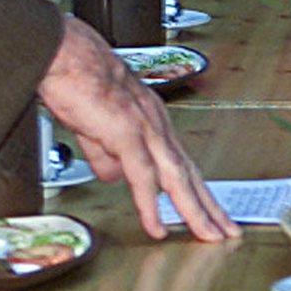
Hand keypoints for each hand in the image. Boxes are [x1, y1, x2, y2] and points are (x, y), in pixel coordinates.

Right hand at [37, 17, 237, 241]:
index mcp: (152, 120)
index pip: (181, 162)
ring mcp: (145, 128)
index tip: (210, 211)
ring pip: (176, 177)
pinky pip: (143, 176)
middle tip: (227, 231)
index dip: (197, 189)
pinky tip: (158, 227)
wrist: (63, 54)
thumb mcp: (94, 126)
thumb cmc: (76, 79)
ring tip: (208, 235)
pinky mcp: (126, 133)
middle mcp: (156, 123)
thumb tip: (115, 177)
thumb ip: (106, 153)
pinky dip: (152, 205)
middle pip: (188, 172)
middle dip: (209, 206)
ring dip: (194, 210)